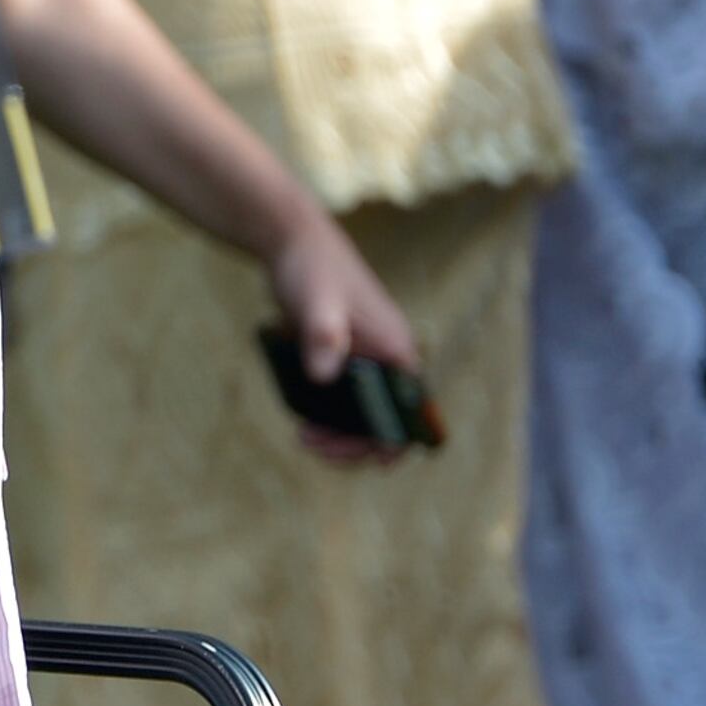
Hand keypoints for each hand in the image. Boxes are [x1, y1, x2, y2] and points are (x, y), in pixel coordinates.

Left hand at [267, 209, 421, 460]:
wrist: (293, 241)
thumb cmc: (312, 269)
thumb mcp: (316, 303)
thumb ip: (323, 336)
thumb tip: (324, 378)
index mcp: (396, 351)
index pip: (412, 410)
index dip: (398, 440)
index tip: (373, 463)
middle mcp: (387, 357)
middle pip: (385, 416)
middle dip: (355, 440)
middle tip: (309, 442)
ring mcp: (366, 356)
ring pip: (362, 408)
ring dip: (340, 429)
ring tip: (303, 435)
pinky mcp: (343, 353)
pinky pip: (344, 393)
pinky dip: (328, 409)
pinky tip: (301, 411)